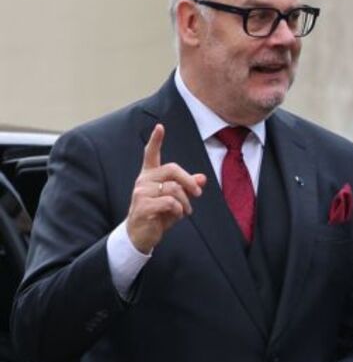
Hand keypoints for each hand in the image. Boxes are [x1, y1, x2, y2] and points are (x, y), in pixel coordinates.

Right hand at [126, 124, 206, 253]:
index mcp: (150, 175)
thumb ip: (187, 187)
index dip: (156, 140)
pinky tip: (176, 215)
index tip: (160, 127)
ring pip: (174, 188)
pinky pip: (169, 202)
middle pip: (172, 169)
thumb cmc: (159, 214)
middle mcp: (144, 180)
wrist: (141, 235)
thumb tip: (202, 178)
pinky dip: (178, 210)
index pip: (151, 154)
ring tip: (184, 211)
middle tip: (198, 193)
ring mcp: (141, 192)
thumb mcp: (176, 200)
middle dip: (189, 181)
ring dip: (186, 202)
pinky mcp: (142, 205)